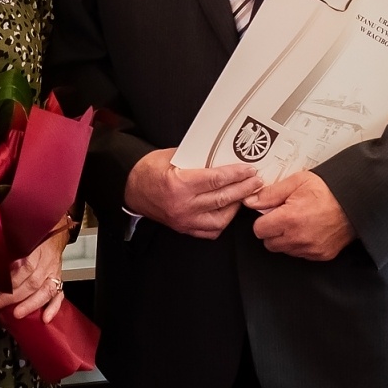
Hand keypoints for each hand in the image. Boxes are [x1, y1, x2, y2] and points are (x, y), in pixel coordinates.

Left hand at [0, 224, 70, 322]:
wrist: (54, 234)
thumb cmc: (36, 238)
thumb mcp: (22, 240)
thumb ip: (11, 253)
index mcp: (37, 252)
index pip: (26, 268)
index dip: (13, 280)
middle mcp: (47, 264)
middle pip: (33, 283)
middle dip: (15, 296)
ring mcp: (54, 274)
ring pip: (46, 292)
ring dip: (31, 304)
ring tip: (17, 313)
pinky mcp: (58, 282)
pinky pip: (59, 296)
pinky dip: (53, 308)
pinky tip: (45, 318)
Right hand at [124, 149, 263, 239]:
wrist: (131, 189)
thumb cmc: (148, 171)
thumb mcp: (171, 156)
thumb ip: (197, 158)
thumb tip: (221, 155)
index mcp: (180, 184)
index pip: (216, 179)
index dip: (236, 175)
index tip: (249, 170)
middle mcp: (184, 205)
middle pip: (223, 198)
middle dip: (244, 189)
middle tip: (256, 181)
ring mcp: (185, 220)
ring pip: (221, 218)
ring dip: (236, 206)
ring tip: (245, 195)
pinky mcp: (184, 228)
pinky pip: (210, 231)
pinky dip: (223, 221)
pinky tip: (229, 210)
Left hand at [244, 171, 354, 260]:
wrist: (355, 200)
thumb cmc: (327, 190)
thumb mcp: (296, 182)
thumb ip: (270, 194)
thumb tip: (250, 201)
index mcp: (290, 219)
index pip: (259, 230)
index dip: (263, 220)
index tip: (271, 213)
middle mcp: (299, 238)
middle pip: (269, 243)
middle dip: (272, 230)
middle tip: (284, 217)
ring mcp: (310, 249)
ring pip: (284, 250)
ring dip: (285, 239)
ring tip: (298, 222)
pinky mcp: (321, 255)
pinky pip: (300, 254)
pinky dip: (300, 245)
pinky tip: (308, 230)